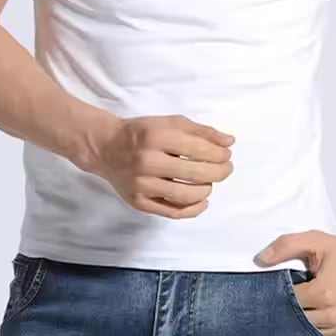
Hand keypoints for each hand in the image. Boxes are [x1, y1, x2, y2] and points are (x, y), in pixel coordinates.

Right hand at [80, 114, 234, 218]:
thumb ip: (200, 131)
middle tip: (226, 169)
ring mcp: (142, 184)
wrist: (106, 148)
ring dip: (207, 190)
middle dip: (219, 172)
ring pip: (186, 196)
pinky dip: (193, 209)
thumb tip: (229, 142)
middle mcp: (147, 161)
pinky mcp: (139, 202)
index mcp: (156, 136)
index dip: (219, 154)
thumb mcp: (169, 123)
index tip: (226, 155)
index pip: (198, 149)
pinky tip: (202, 201)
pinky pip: (172, 212)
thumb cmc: (142, 133)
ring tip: (210, 183)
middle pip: (195, 173)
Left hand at [256, 229, 335, 335]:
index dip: (277, 289)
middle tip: (283, 289)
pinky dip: (309, 324)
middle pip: (293, 317)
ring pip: (304, 329)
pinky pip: (317, 333)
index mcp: (323, 293)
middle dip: (285, 304)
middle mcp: (331, 313)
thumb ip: (284, 247)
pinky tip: (307, 308)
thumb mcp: (314, 240)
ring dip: (296, 316)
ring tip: (296, 297)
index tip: (276, 280)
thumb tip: (260, 259)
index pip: (286, 299)